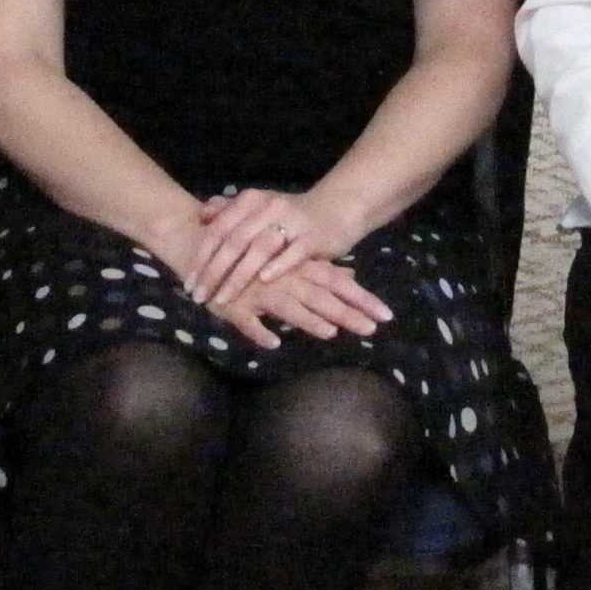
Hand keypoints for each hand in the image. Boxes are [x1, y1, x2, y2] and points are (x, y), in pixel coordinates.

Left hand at [184, 188, 347, 309]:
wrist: (336, 208)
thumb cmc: (291, 214)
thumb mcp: (259, 207)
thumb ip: (230, 210)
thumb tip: (203, 215)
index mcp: (251, 200)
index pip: (219, 229)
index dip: (201, 256)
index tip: (189, 282)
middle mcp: (268, 207)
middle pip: (234, 241)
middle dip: (214, 272)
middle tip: (199, 296)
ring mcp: (292, 221)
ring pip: (259, 249)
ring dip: (238, 276)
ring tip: (222, 298)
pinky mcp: (313, 236)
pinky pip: (293, 253)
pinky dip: (278, 266)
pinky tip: (264, 282)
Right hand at [208, 256, 390, 352]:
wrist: (204, 246)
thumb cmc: (253, 258)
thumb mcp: (289, 263)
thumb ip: (320, 270)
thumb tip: (352, 275)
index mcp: (299, 270)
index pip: (337, 284)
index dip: (362, 299)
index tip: (386, 316)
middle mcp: (284, 279)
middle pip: (320, 296)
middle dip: (346, 313)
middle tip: (371, 329)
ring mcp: (259, 292)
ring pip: (288, 306)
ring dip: (308, 319)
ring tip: (330, 333)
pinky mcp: (234, 305)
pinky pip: (247, 320)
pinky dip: (258, 331)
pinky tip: (273, 343)